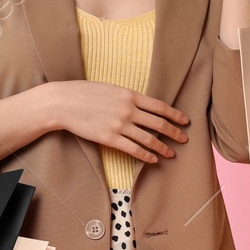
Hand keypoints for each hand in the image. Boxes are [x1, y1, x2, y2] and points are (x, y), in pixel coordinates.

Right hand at [44, 81, 190, 164]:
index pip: (160, 106)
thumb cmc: (84, 93)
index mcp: (130, 95)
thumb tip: (141, 105)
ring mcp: (120, 125)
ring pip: (149, 139)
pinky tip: (153, 160)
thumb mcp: (110, 89)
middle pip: (159, 124)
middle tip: (184, 139)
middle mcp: (128, 110)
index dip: (175, 114)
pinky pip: (133, 150)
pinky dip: (146, 156)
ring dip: (163, 148)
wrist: (64, 102)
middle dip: (175, 133)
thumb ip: (127, 97)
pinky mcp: (110, 138)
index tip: (185, 121)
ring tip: (171, 153)